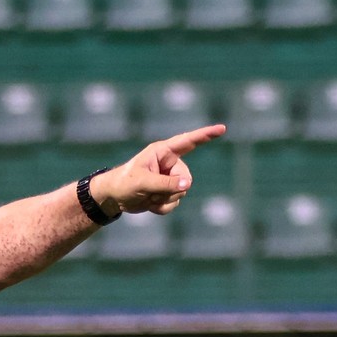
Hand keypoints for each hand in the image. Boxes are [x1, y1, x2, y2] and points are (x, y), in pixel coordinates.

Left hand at [92, 124, 226, 216]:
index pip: (188, 141)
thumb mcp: (143, 182)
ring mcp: (170, 178)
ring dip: (164, 200)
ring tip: (147, 197)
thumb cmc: (124, 183)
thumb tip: (187, 186)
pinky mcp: (168, 191)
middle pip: (186, 179)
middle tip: (151, 192)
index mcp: (163, 152)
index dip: (205, 135)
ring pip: (181, 193)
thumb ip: (165, 183)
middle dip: (170, 190)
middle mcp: (169, 163)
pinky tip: (150, 205)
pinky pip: (175, 203)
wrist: (114, 198)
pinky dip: (163, 208)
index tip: (222, 129)